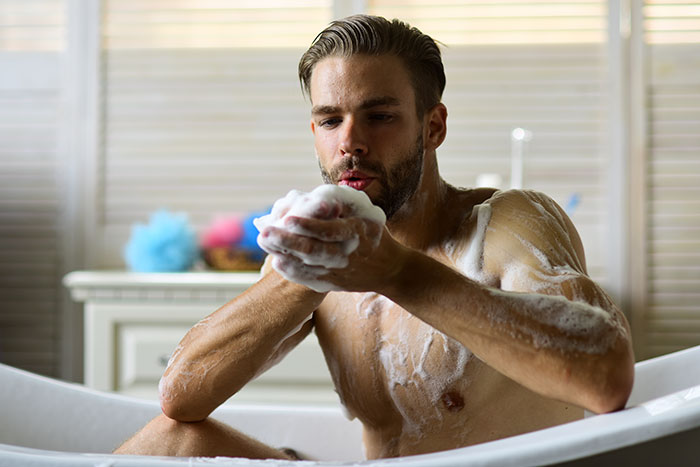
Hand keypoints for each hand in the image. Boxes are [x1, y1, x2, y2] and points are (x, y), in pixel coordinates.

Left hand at [255, 185, 399, 292]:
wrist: (389, 269)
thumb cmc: (372, 232)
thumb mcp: (366, 211)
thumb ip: (343, 201)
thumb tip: (317, 196)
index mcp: (357, 232)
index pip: (329, 230)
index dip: (307, 225)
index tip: (287, 218)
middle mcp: (347, 254)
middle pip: (313, 250)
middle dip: (287, 241)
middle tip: (265, 232)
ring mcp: (338, 271)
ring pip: (308, 265)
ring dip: (284, 254)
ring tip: (265, 242)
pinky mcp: (332, 283)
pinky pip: (309, 279)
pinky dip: (292, 271)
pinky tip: (277, 261)